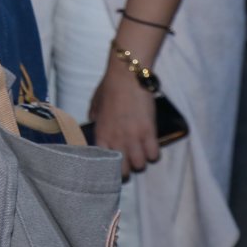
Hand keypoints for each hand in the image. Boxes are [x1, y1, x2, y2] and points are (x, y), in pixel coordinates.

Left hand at [90, 61, 158, 175]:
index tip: (114, 165)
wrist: (127, 76)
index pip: (103, 161)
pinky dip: (153, 153)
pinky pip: (154, 155)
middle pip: (123, 169)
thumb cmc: (110, 86)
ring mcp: (133, 137)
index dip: (110, 166)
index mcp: (101, 133)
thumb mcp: (95, 102)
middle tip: (130, 162)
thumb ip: (94, 115)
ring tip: (141, 153)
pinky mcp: (149, 132)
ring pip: (140, 165)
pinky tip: (151, 146)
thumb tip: (93, 121)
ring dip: (141, 161)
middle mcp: (116, 139)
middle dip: (127, 169)